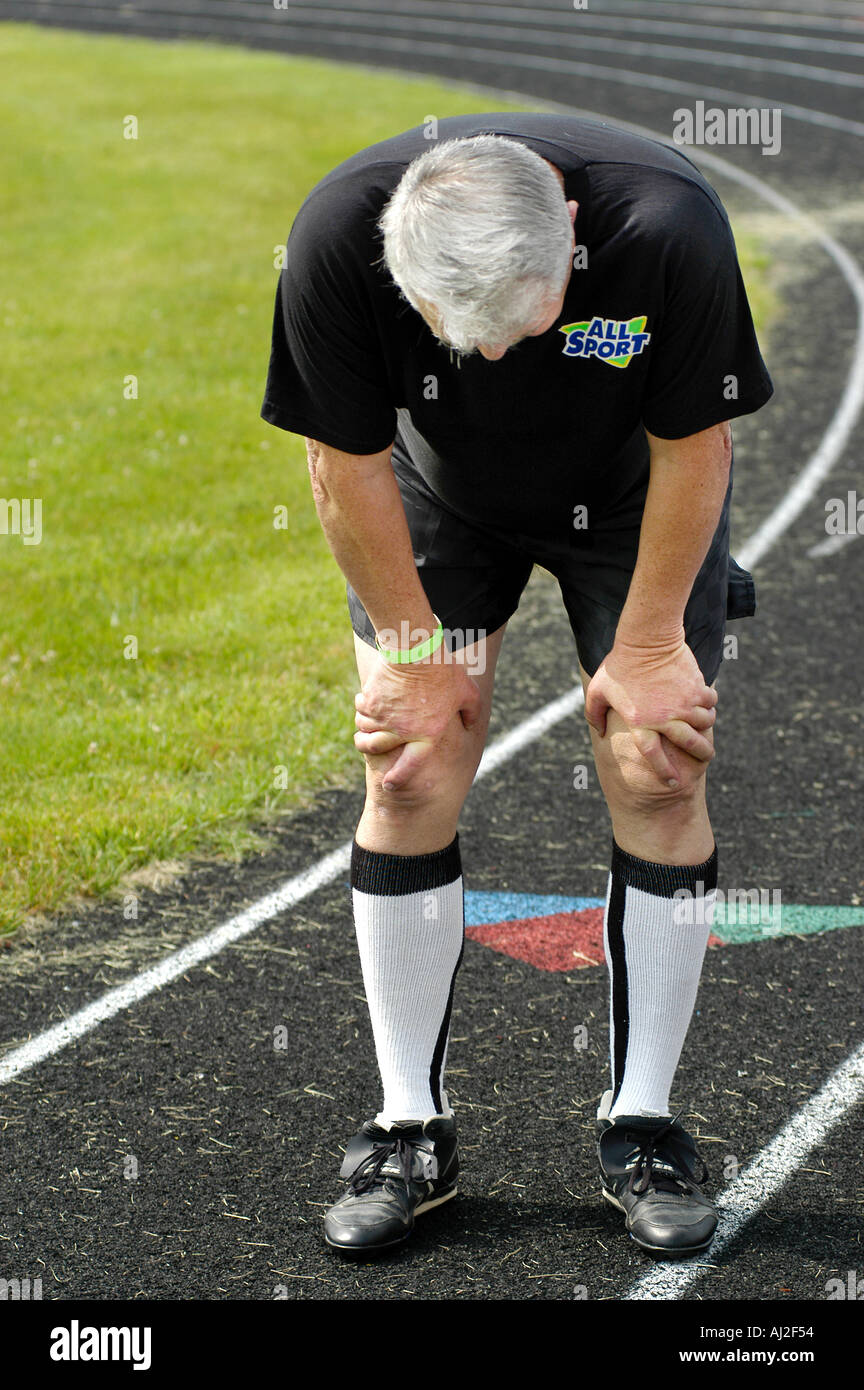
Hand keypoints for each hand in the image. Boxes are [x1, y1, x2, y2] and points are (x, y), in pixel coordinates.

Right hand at [353, 654, 481, 791]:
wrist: (416, 649)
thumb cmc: (445, 670)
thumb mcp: (467, 691)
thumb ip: (472, 712)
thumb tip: (470, 723)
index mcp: (428, 734)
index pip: (411, 765)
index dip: (398, 778)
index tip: (389, 785)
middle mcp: (403, 731)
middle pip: (376, 747)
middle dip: (369, 746)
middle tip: (366, 742)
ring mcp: (384, 718)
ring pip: (365, 729)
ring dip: (365, 725)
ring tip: (369, 717)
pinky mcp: (371, 702)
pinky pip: (361, 709)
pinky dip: (362, 705)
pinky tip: (368, 698)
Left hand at [584, 636, 716, 786]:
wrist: (646, 639)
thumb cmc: (619, 665)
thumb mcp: (598, 690)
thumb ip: (594, 714)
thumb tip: (599, 732)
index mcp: (639, 721)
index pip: (653, 755)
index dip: (664, 771)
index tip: (672, 782)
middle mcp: (664, 717)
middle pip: (689, 744)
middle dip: (700, 754)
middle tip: (705, 757)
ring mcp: (683, 703)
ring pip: (704, 723)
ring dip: (704, 726)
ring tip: (702, 725)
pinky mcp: (696, 688)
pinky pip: (710, 703)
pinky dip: (710, 705)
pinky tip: (705, 703)